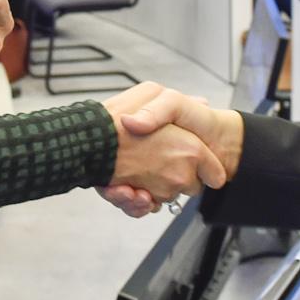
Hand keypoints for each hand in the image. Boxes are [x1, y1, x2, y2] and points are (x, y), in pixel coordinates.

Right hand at [100, 92, 243, 216]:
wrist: (86, 139)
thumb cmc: (120, 115)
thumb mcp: (154, 92)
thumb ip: (181, 101)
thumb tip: (202, 103)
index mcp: (191, 150)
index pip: (214, 173)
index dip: (206, 167)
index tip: (199, 163)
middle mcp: (180, 175)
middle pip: (189, 186)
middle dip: (178, 176)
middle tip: (158, 157)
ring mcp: (161, 191)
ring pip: (164, 196)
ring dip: (153, 187)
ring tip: (137, 169)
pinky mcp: (140, 202)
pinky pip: (145, 207)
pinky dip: (137, 201)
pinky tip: (130, 186)